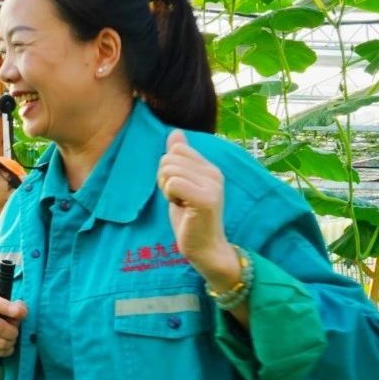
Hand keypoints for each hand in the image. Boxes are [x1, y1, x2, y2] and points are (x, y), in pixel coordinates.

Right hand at [0, 292, 27, 361]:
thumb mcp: (8, 306)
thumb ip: (16, 307)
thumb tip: (21, 312)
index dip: (6, 307)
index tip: (21, 313)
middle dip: (11, 332)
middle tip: (16, 333)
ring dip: (8, 344)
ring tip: (11, 341)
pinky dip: (2, 353)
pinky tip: (5, 348)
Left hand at [157, 130, 238, 287]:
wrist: (204, 248)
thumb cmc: (190, 218)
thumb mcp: (181, 183)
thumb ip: (180, 158)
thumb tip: (175, 132)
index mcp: (209, 167)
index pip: (176, 149)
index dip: (168, 169)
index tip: (178, 188)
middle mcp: (215, 173)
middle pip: (168, 159)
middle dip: (164, 180)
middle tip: (178, 198)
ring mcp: (212, 185)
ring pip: (169, 170)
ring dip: (166, 189)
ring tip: (181, 203)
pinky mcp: (207, 199)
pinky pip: (173, 183)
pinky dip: (170, 196)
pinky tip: (182, 207)